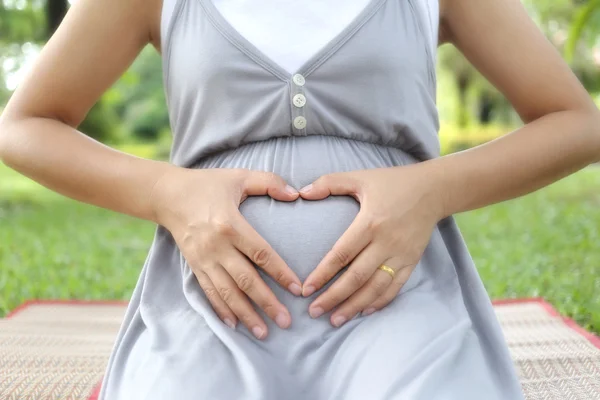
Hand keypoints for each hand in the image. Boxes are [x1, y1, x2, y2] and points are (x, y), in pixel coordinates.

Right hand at [151, 167, 302, 338]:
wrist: (167, 195)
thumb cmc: (208, 184)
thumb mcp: (239, 176)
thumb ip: (269, 182)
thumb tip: (295, 193)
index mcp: (230, 224)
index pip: (261, 254)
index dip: (280, 273)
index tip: (297, 289)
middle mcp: (216, 246)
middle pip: (246, 280)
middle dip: (267, 302)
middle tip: (286, 321)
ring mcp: (203, 259)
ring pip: (227, 292)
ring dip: (246, 314)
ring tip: (263, 332)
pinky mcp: (194, 266)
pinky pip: (209, 292)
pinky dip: (221, 309)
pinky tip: (234, 324)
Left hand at [299, 164, 443, 326]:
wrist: (434, 189)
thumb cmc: (393, 182)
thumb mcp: (360, 176)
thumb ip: (329, 183)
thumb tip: (301, 192)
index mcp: (370, 222)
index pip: (342, 254)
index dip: (323, 274)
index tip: (306, 289)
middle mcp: (386, 242)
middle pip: (357, 277)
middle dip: (334, 297)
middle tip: (314, 311)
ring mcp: (401, 254)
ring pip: (376, 287)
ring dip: (354, 305)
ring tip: (335, 319)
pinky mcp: (412, 261)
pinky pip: (396, 287)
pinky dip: (380, 302)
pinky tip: (363, 311)